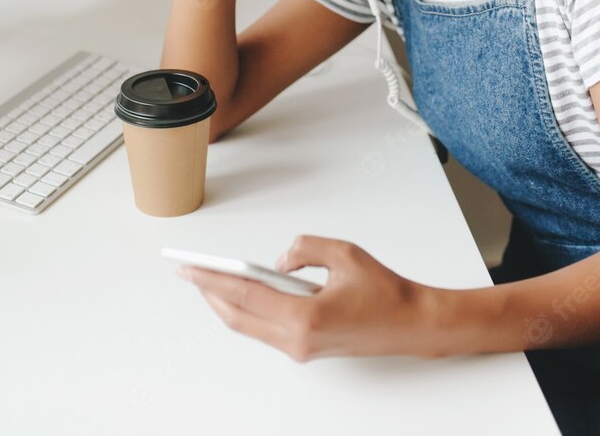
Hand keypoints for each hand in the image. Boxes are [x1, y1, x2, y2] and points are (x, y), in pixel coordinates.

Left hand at [176, 235, 441, 361]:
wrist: (409, 325)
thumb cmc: (384, 291)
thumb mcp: (344, 253)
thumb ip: (304, 249)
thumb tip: (279, 262)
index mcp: (304, 316)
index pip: (245, 294)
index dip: (212, 279)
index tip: (190, 267)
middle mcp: (297, 340)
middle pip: (238, 316)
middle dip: (210, 293)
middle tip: (191, 272)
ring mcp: (299, 349)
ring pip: (248, 326)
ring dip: (226, 303)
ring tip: (209, 280)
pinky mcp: (304, 350)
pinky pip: (264, 329)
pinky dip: (247, 311)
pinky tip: (240, 293)